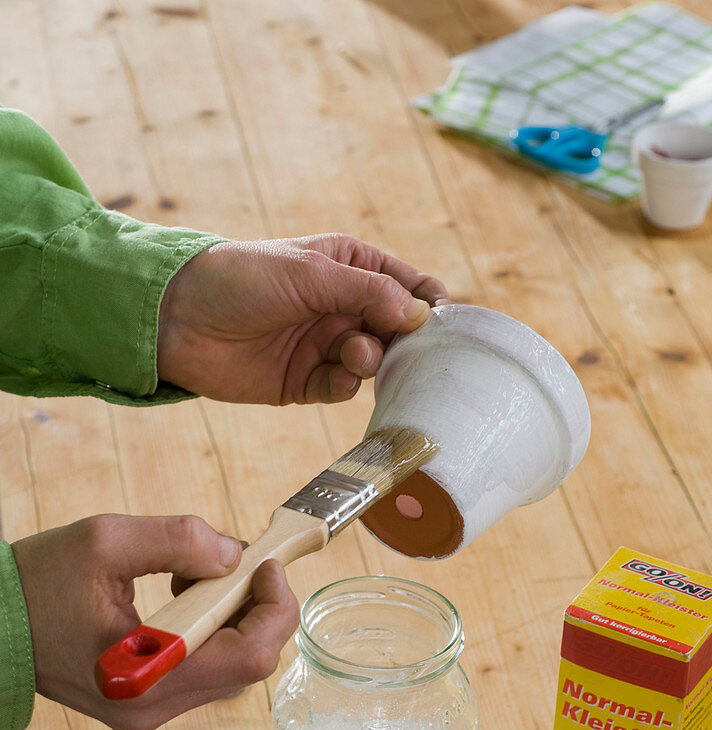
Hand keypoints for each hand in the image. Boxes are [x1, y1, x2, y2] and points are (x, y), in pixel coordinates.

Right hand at [12, 514, 298, 729]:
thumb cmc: (37, 584)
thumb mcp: (106, 541)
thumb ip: (179, 540)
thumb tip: (235, 553)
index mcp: (145, 675)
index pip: (250, 657)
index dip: (275, 607)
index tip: (267, 565)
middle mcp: (151, 707)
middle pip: (248, 665)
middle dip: (257, 607)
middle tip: (239, 563)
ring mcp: (147, 711)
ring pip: (229, 669)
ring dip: (232, 617)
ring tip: (195, 575)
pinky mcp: (143, 705)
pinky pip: (203, 671)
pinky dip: (210, 630)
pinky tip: (183, 596)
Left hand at [157, 233, 447, 403]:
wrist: (177, 319)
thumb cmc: (241, 278)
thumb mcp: (311, 273)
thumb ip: (369, 292)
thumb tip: (421, 314)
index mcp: (348, 267)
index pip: (405, 284)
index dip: (428, 302)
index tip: (444, 322)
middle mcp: (341, 307)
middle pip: (396, 330)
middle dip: (405, 341)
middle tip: (407, 348)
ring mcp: (323, 346)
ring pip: (372, 362)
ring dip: (371, 361)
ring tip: (355, 354)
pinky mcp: (304, 383)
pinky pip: (340, 390)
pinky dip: (345, 386)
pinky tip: (337, 377)